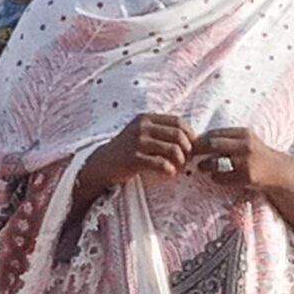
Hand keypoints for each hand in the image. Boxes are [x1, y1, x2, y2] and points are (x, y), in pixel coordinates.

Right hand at [75, 114, 196, 198]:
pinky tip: (169, 174)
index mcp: (146, 118)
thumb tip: (190, 140)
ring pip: (172, 149)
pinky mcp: (134, 158)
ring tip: (178, 169)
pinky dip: (170, 170)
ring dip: (180, 162)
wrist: (102, 164)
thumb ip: (161, 133)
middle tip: (186, 161)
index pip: (178, 122)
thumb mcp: (141, 134)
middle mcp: (142, 127)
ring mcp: (137, 142)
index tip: (191, 148)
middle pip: (178, 135)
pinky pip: (161, 164)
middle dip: (187, 150)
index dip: (189, 135)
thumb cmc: (126, 151)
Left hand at [191, 128, 293, 211]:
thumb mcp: (246, 140)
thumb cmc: (258, 155)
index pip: (215, 133)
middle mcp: (245, 145)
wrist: (279, 171)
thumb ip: (228, 138)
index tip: (191, 144)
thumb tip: (201, 139)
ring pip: (215, 162)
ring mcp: (246, 162)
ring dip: (204, 165)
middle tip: (189, 155)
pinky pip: (222, 178)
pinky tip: (214, 177)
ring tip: (201, 167)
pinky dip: (215, 178)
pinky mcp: (246, 177)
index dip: (200, 139)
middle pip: (212, 144)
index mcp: (243, 133)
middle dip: (197, 150)